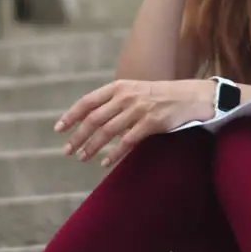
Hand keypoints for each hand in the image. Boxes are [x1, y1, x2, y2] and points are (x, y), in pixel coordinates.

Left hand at [54, 79, 213, 167]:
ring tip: (82, 157)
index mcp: (119, 87)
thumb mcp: (135, 91)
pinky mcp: (151, 123)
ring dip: (91, 147)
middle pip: (94, 119)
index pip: (88, 101)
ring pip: (107, 131)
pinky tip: (105, 163)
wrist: (191, 96)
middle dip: (78, 136)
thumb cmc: (161, 96)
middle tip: (67, 150)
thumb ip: (115, 102)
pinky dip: (114, 154)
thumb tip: (93, 118)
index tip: (59, 129)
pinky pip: (127, 141)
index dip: (71, 115)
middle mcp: (125, 97)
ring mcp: (138, 109)